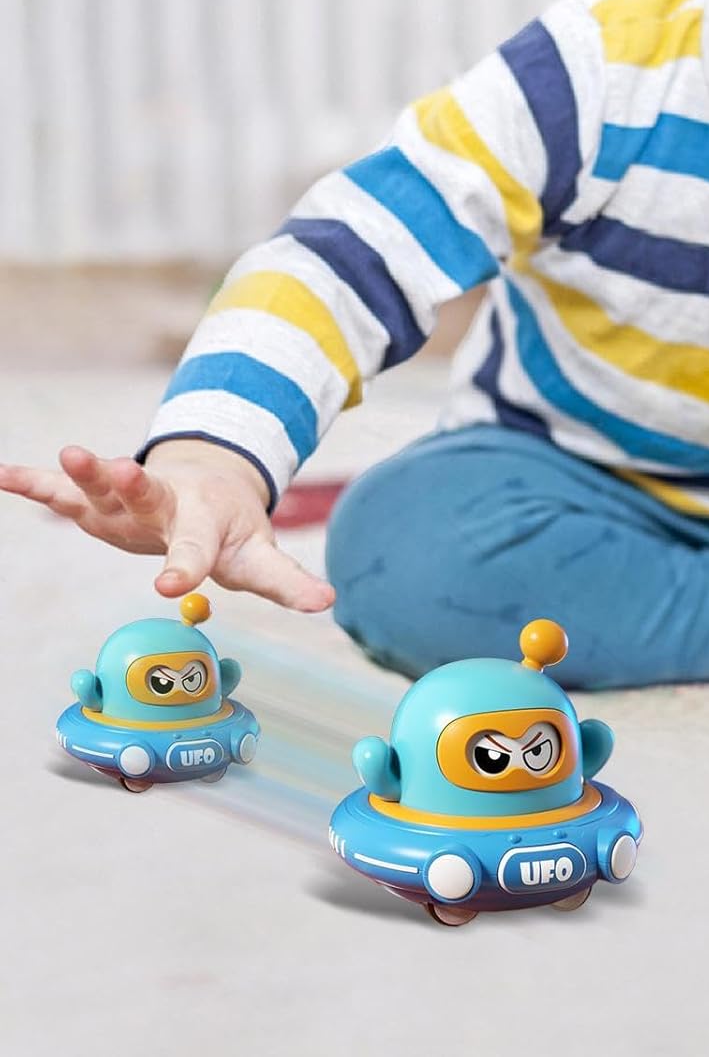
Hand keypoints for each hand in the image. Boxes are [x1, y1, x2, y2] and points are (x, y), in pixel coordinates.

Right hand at [0, 440, 333, 610]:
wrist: (210, 485)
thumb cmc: (232, 529)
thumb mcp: (260, 556)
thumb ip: (287, 580)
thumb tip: (328, 603)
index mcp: (204, 525)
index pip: (196, 549)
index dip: (186, 567)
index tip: (170, 585)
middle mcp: (163, 507)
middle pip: (148, 496)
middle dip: (134, 484)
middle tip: (124, 468)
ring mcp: (127, 501)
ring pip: (103, 487)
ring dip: (85, 471)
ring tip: (68, 453)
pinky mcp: (99, 501)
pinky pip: (61, 492)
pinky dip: (31, 482)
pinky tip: (1, 475)